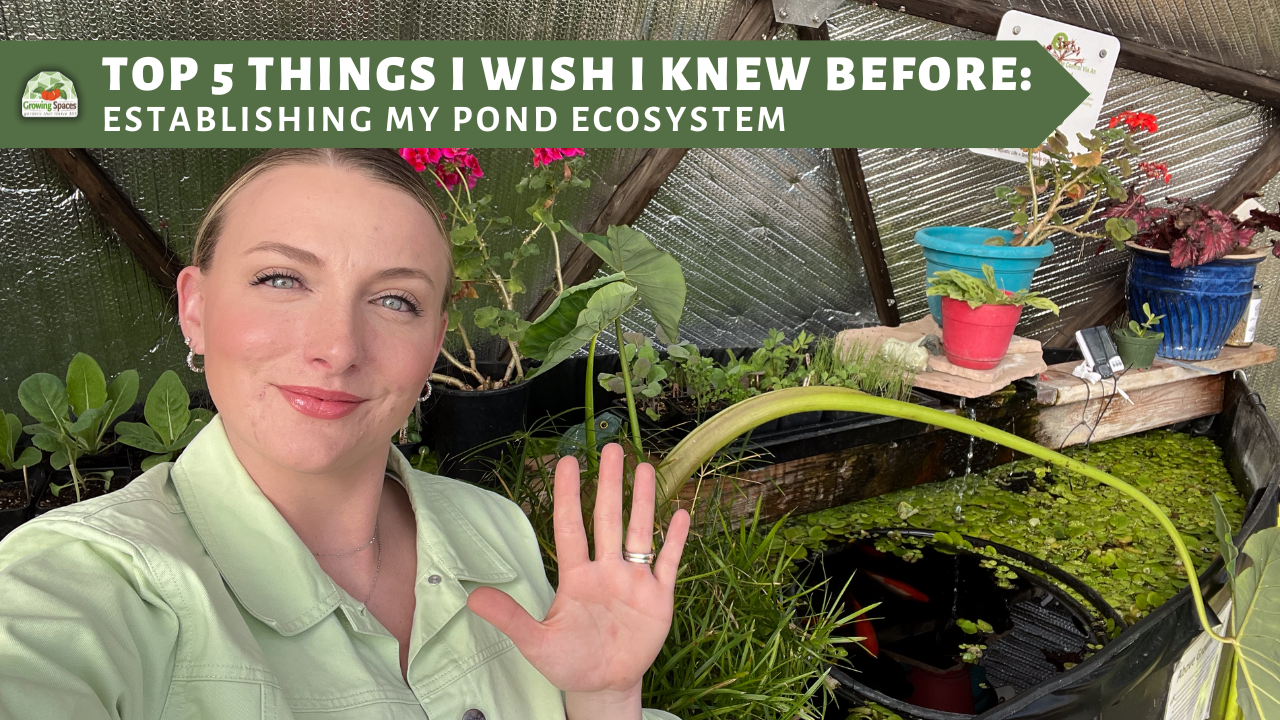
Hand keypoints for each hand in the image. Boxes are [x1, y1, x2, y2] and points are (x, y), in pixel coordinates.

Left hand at [467, 443, 690, 712]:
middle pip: (608, 519)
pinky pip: (668, 563)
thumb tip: (471, 598)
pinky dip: (675, 540)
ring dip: (643, 501)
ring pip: (639, 532)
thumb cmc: (568, 662)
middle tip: (611, 448)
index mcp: (576, 576)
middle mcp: (606, 570)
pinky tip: (681, 514)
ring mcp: (634, 581)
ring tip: (645, 467)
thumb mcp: (536, 643)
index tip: (568, 462)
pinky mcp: (658, 598)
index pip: (571, 527)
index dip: (569, 495)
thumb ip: (510, 618)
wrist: (603, 686)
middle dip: (610, 484)